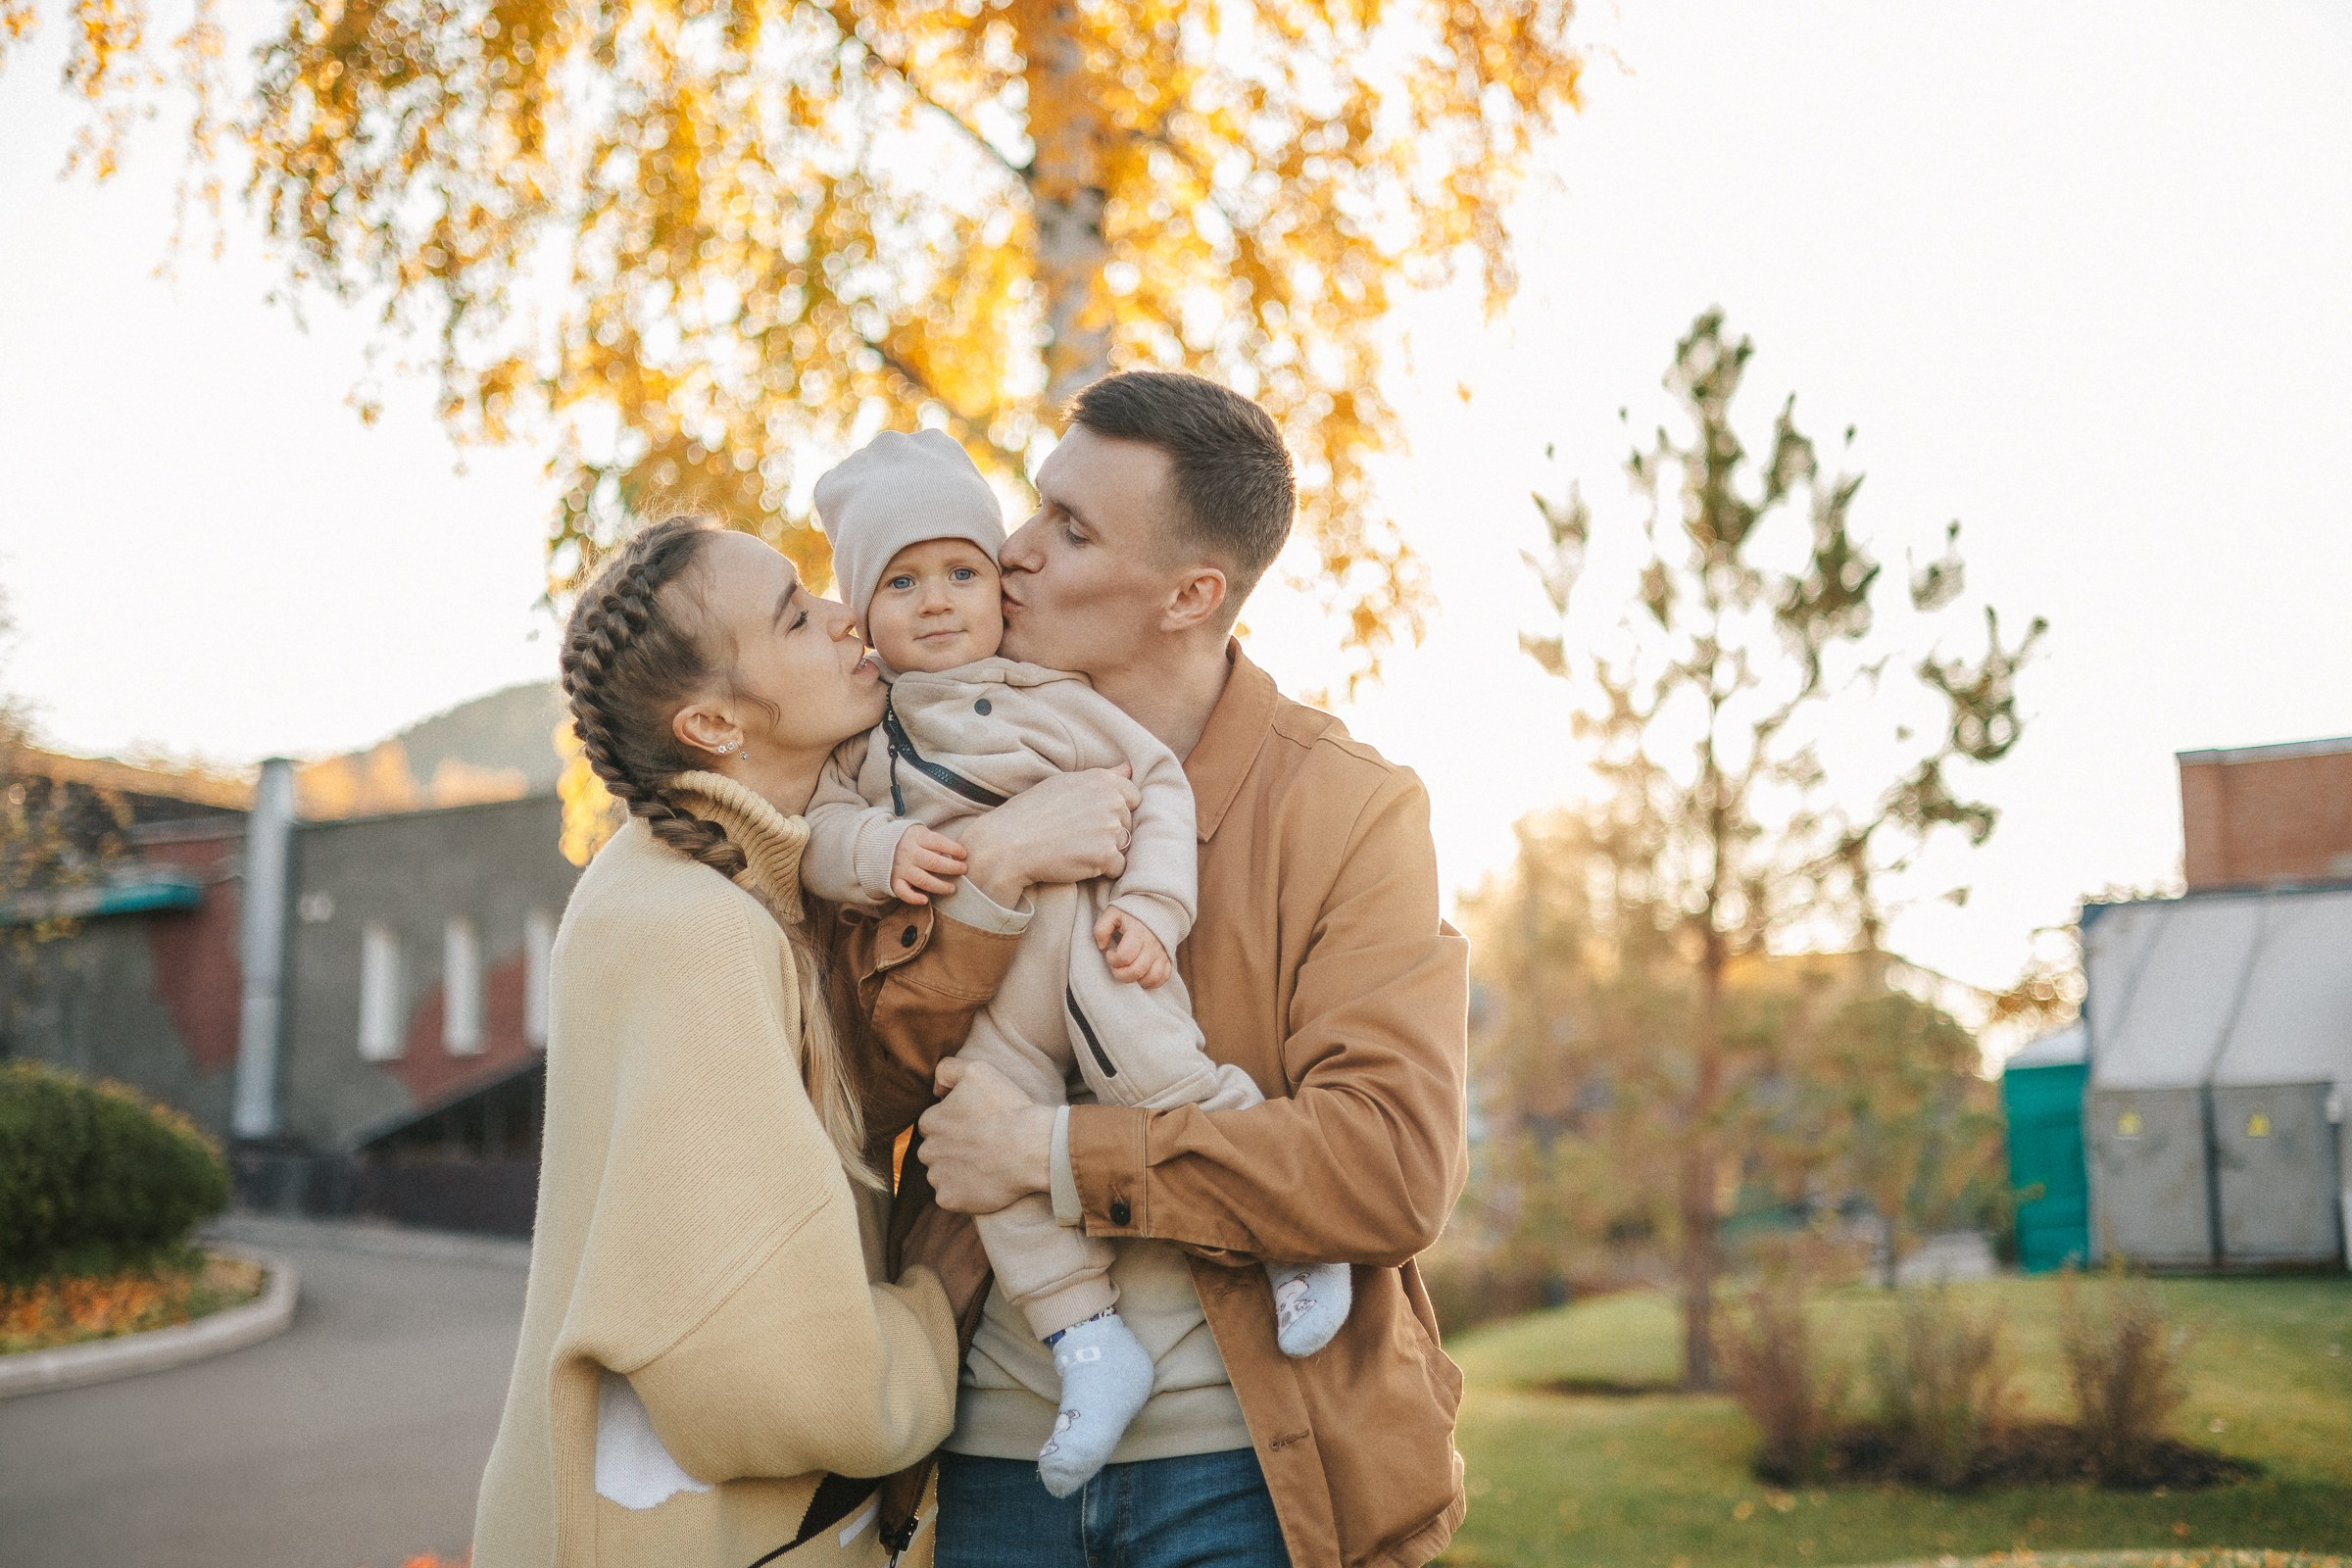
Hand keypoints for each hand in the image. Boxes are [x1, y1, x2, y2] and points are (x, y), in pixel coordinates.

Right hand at [889, 825, 967, 904]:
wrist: (874, 845)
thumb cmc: (905, 840)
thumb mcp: (918, 832)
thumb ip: (932, 842)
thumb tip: (954, 855)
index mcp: (916, 837)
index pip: (939, 842)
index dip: (954, 849)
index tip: (964, 854)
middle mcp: (908, 853)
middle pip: (934, 863)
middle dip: (952, 868)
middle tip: (963, 870)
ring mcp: (900, 868)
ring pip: (923, 879)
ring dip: (940, 886)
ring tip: (952, 888)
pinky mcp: (893, 881)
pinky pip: (903, 892)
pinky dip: (914, 898)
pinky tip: (925, 900)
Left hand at [916, 1058, 1054, 1213]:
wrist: (1033, 1148)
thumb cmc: (1008, 1107)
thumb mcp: (978, 1070)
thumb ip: (947, 1069)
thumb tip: (935, 1090)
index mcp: (930, 1121)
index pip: (935, 1123)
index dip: (957, 1124)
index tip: (978, 1126)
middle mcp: (927, 1150)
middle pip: (935, 1150)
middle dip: (953, 1148)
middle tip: (983, 1145)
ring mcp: (938, 1177)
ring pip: (941, 1173)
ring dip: (958, 1171)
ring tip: (986, 1165)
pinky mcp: (950, 1199)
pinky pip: (951, 1197)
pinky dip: (964, 1192)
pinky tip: (985, 1182)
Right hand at [959, 765, 1137, 904]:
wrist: (1009, 843)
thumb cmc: (1031, 812)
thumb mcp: (1065, 784)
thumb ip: (1103, 777)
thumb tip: (1129, 769)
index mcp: (1101, 780)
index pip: (1133, 796)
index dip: (1115, 809)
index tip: (1092, 817)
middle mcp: (1111, 801)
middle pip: (1127, 823)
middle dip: (1109, 831)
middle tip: (1076, 835)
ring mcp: (1110, 829)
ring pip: (1123, 845)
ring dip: (1105, 851)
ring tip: (1075, 848)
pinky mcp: (1106, 855)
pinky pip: (1118, 867)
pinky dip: (1101, 870)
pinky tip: (1077, 862)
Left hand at [1095, 908, 1172, 988]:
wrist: (1155, 908)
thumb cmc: (1130, 914)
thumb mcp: (1112, 914)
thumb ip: (1101, 929)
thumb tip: (1102, 946)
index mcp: (1137, 932)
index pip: (1125, 956)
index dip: (1113, 960)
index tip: (1109, 953)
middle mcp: (1151, 944)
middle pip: (1136, 971)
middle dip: (1120, 974)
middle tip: (1116, 965)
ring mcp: (1161, 953)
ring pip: (1150, 978)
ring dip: (1135, 980)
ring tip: (1128, 970)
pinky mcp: (1167, 959)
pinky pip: (1162, 979)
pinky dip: (1151, 983)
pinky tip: (1140, 976)